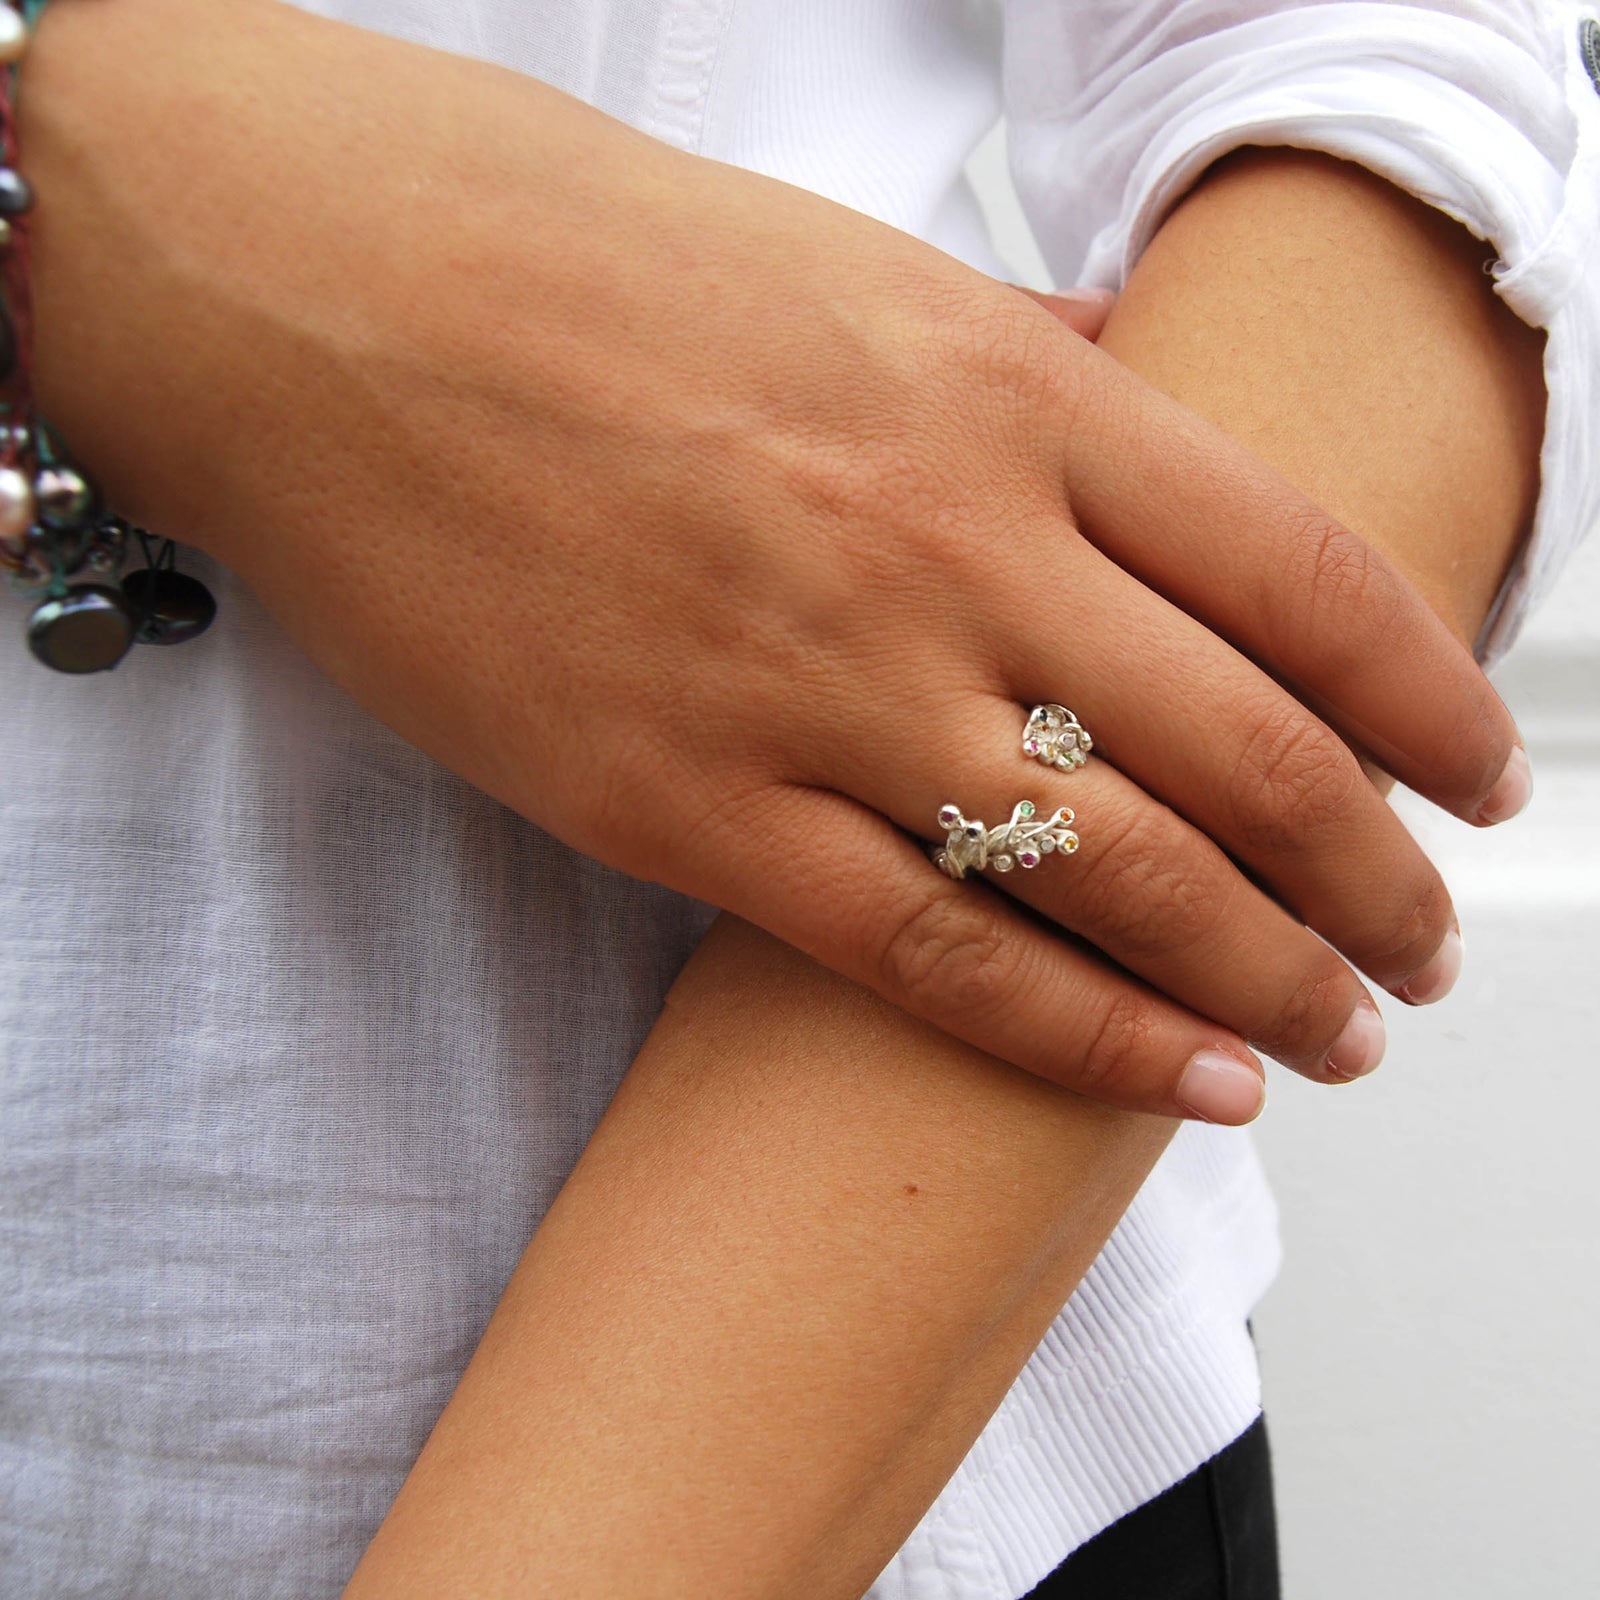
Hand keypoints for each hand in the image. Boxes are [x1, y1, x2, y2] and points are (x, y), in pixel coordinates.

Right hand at [28, 0, 1526, 1120]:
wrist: (328, 300)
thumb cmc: (576, 262)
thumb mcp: (854, 270)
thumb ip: (1021, 365)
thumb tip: (1138, 396)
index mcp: (1007, 396)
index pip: (1306, 576)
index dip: (1429, 703)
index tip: (1480, 780)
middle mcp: (950, 548)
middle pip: (1249, 757)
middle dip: (1373, 879)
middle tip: (1426, 952)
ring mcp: (821, 689)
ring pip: (1118, 879)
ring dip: (1266, 976)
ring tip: (1338, 1036)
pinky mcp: (685, 808)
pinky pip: (934, 958)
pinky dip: (1084, 1039)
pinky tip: (1185, 1085)